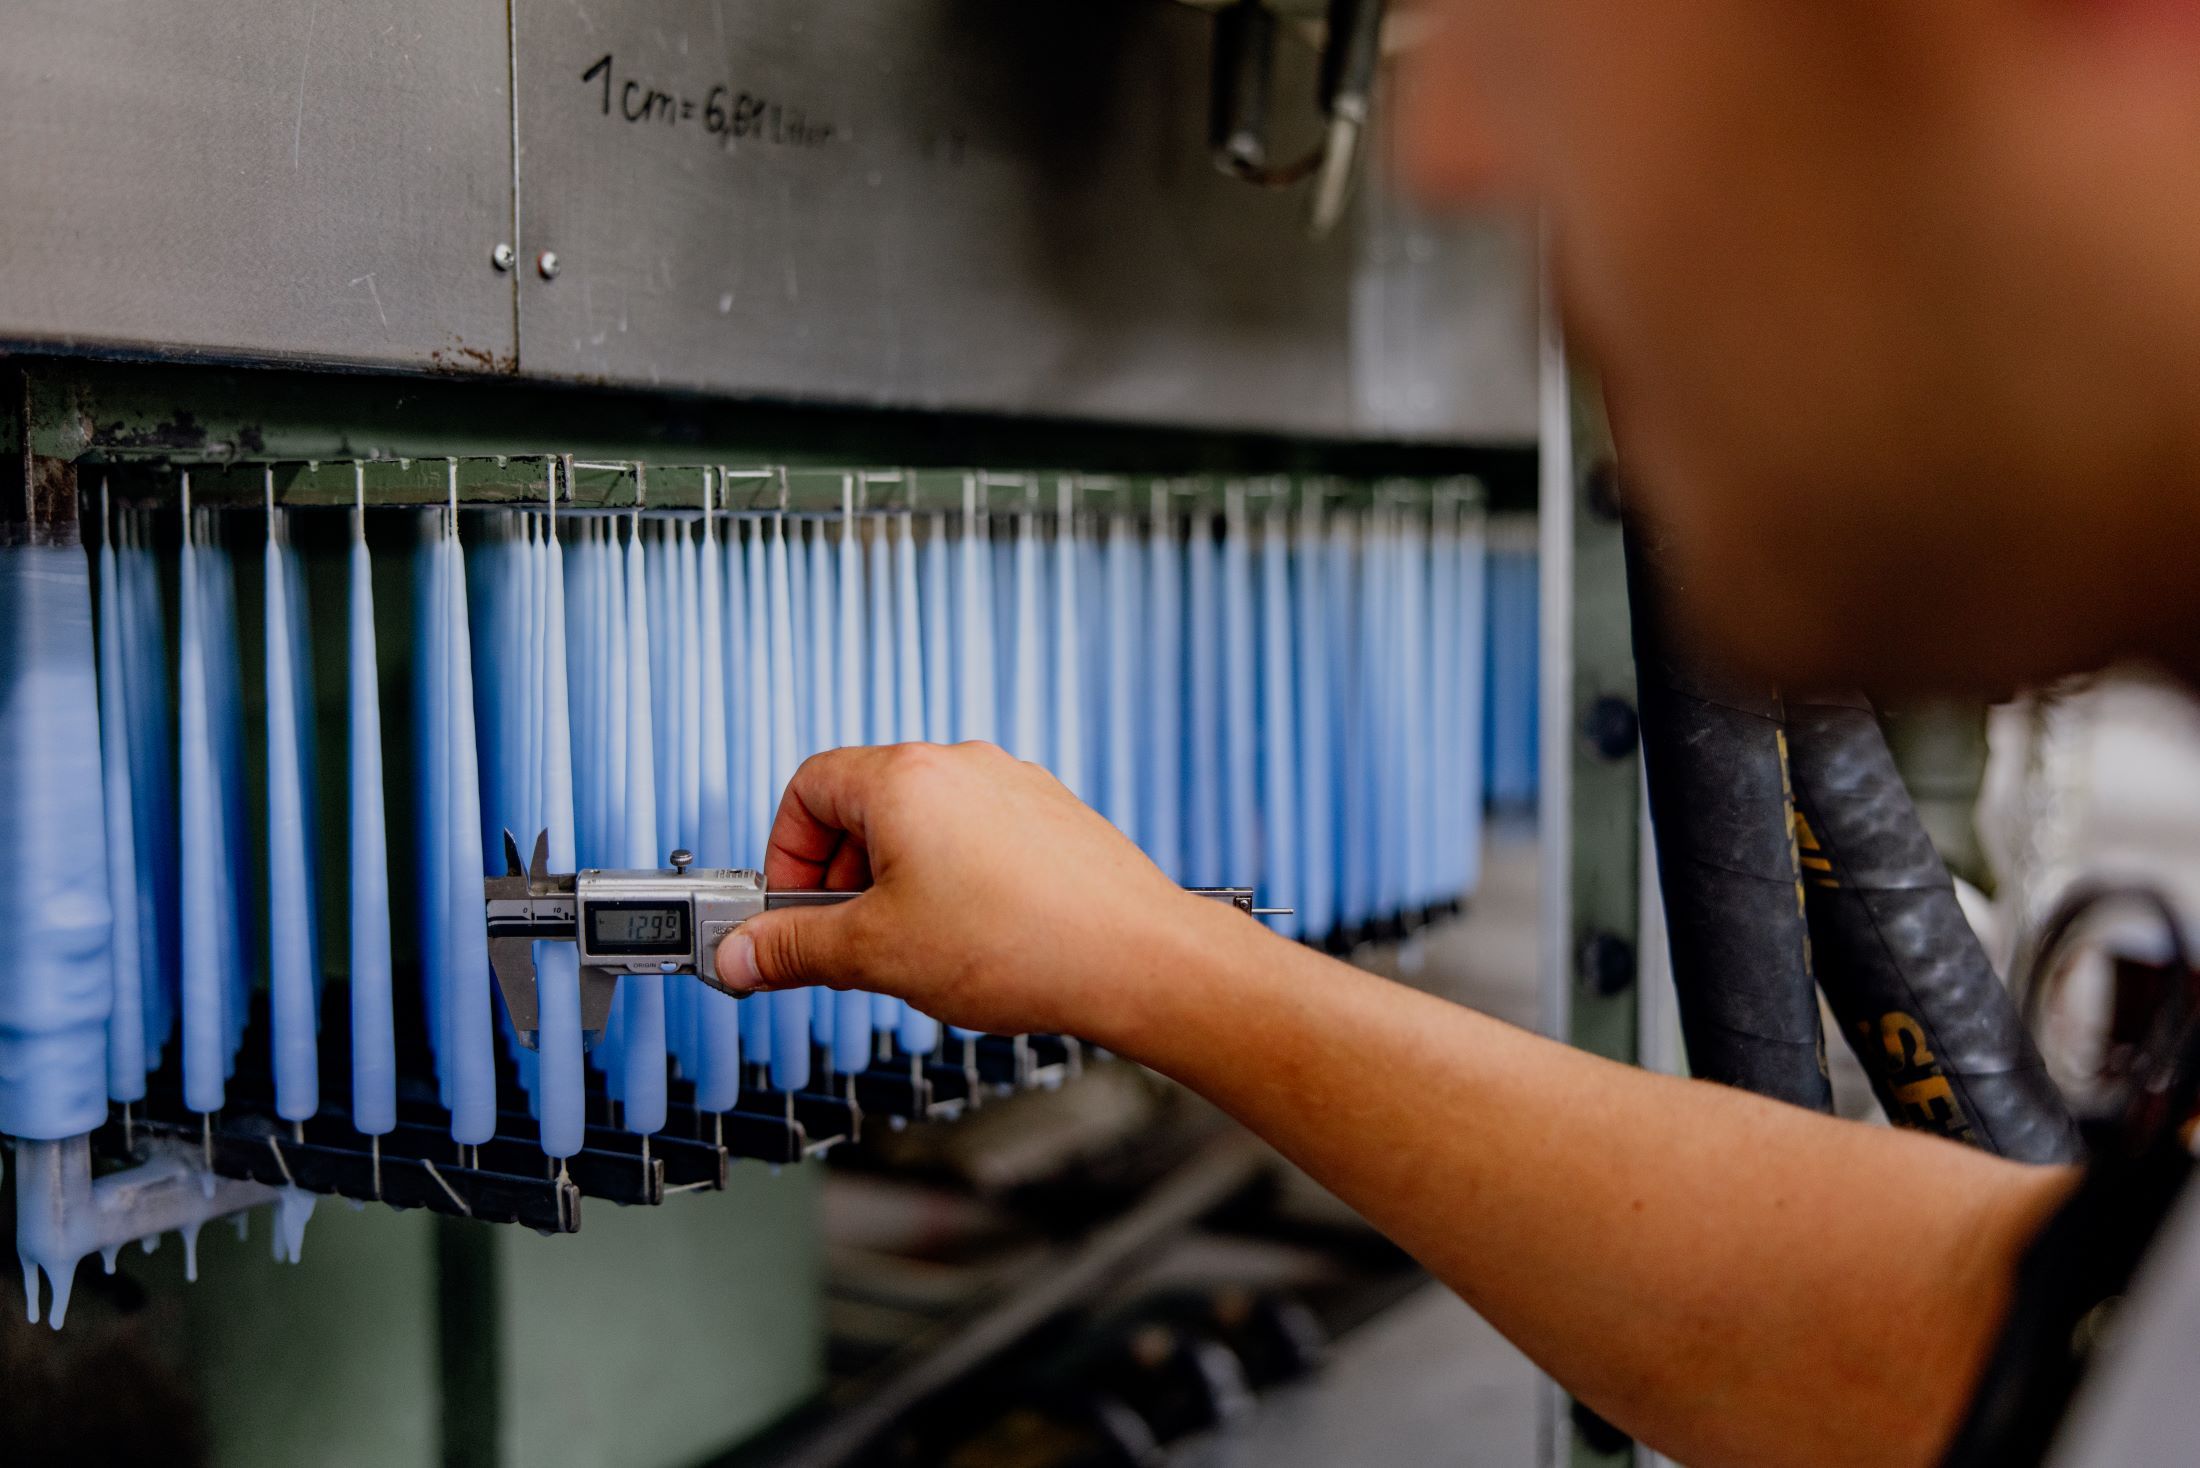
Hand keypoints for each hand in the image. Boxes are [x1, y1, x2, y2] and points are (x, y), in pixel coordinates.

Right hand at [713, 742, 1215, 1040]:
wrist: (1137, 959)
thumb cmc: (1024, 943)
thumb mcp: (877, 953)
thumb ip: (795, 949)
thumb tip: (742, 955)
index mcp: (905, 778)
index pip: (806, 789)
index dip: (785, 854)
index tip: (790, 910)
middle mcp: (961, 765)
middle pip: (863, 804)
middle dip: (839, 876)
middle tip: (843, 939)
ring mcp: (1013, 787)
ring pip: (923, 825)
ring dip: (896, 881)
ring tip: (912, 947)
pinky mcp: (1052, 818)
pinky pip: (976, 838)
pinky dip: (953, 881)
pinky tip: (972, 940)